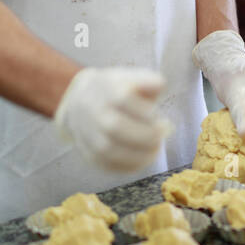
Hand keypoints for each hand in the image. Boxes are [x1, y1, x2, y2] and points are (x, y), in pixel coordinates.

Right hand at [54, 67, 171, 172]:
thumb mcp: (129, 77)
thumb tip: (161, 85)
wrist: (80, 101)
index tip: (164, 121)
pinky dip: (128, 166)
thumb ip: (147, 80)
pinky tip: (144, 160)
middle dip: (145, 135)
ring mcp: (88, 135)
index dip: (146, 113)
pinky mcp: (88, 153)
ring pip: (110, 150)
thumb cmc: (114, 90)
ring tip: (156, 150)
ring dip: (139, 154)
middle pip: (115, 127)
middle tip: (162, 136)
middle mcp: (93, 113)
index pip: (123, 100)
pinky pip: (106, 165)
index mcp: (105, 90)